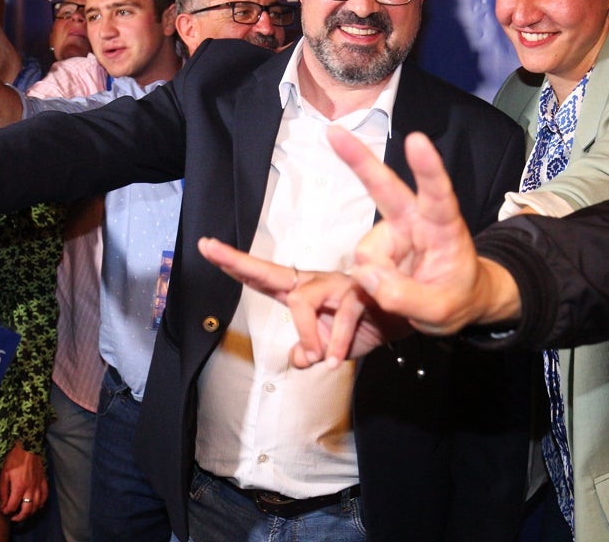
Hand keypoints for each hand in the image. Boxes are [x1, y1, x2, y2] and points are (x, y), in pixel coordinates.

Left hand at [0, 440, 46, 521]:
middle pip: (27, 510)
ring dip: (30, 513)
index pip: (13, 506)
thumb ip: (2, 491)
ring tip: (24, 513)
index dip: (7, 511)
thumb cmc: (14, 459)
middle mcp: (30, 489)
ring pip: (37, 505)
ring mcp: (38, 486)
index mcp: (19, 487)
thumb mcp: (3, 474)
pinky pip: (45, 496)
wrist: (28, 447)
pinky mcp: (43, 481)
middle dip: (19, 517)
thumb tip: (2, 504)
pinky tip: (37, 505)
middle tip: (14, 518)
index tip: (3, 511)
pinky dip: (41, 503)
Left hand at [198, 237, 399, 368]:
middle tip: (210, 249)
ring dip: (307, 333)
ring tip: (319, 358)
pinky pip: (341, 316)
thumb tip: (297, 358)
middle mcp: (313, 283)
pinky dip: (336, 343)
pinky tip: (335, 360)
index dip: (233, 264)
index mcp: (300, 293)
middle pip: (269, 271)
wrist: (402, 319)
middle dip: (237, 260)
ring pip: (302, 301)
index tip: (206, 248)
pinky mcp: (359, 292)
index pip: (260, 278)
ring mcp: (335, 284)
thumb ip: (309, 350)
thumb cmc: (362, 327)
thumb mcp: (329, 348)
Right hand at [329, 127, 521, 335]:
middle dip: (359, 160)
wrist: (459, 300)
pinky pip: (361, 264)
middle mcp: (415, 220)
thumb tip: (365, 274)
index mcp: (444, 227)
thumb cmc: (457, 297)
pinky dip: (369, 280)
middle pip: (385, 187)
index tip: (416, 140)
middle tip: (334, 133)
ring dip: (376, 276)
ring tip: (402, 294)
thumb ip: (405, 297)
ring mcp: (394, 231)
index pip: (438, 196)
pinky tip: (388, 286)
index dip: (428, 168)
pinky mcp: (378, 245)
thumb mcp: (441, 311)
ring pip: (367, 253)